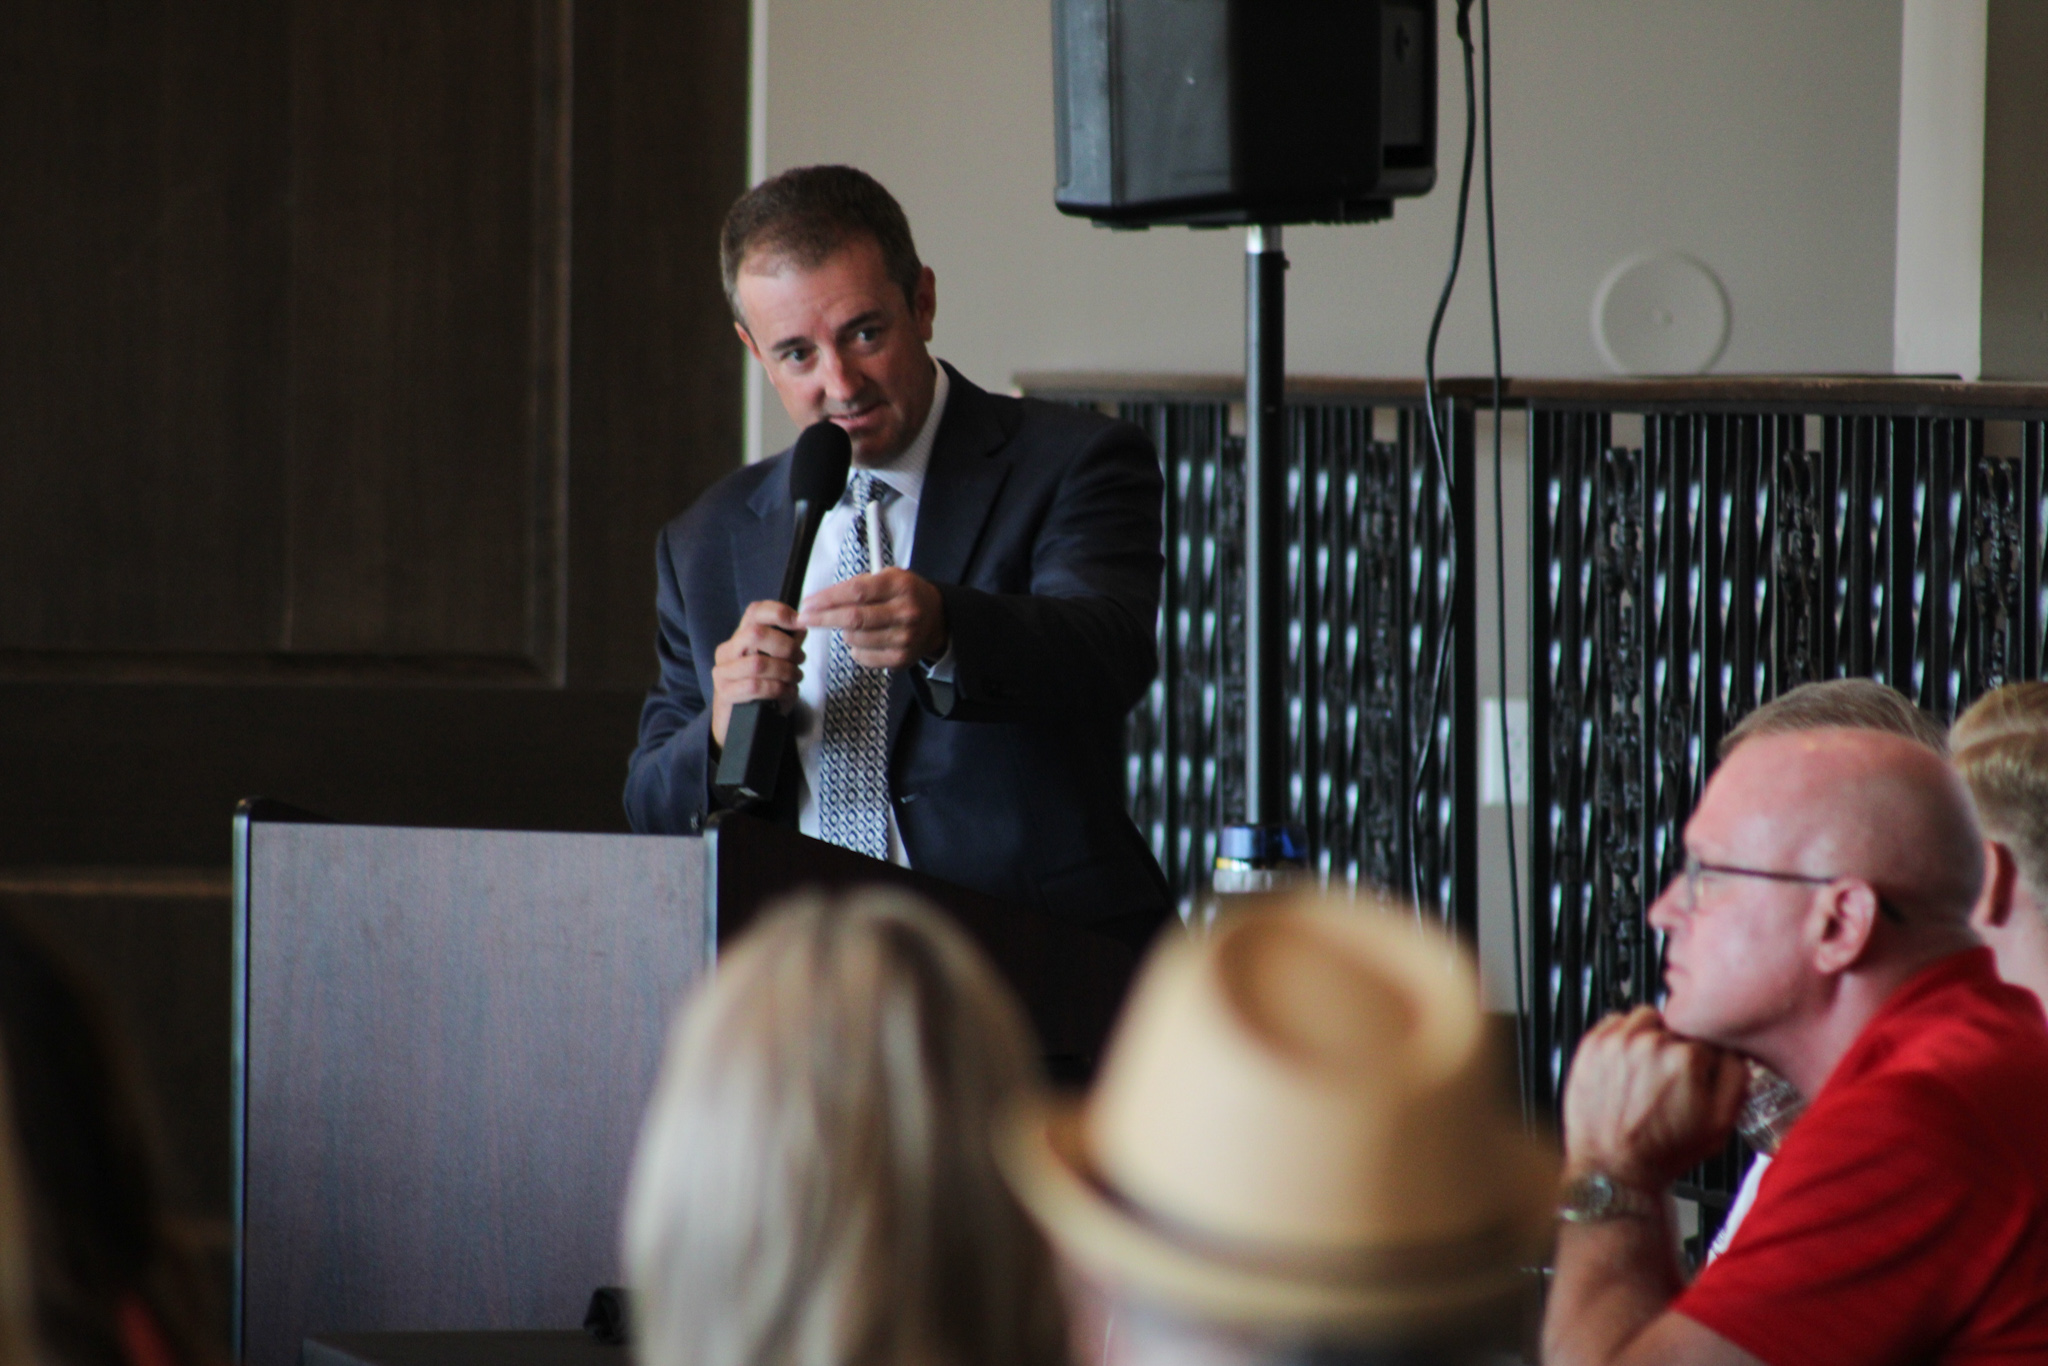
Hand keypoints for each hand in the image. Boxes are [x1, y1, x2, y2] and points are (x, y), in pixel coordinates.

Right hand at [711, 600, 805, 747]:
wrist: (740, 725)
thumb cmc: (763, 690)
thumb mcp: (777, 663)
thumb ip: (788, 644)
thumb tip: (802, 625)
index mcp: (740, 637)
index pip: (754, 611)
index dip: (779, 612)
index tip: (799, 622)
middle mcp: (727, 651)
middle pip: (755, 634)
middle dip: (785, 646)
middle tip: (800, 659)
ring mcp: (723, 673)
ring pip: (758, 663)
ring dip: (785, 671)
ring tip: (795, 678)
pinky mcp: (725, 694)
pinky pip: (754, 687)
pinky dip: (777, 689)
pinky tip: (787, 693)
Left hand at [797, 568, 947, 668]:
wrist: (937, 619)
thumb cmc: (904, 595)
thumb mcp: (889, 577)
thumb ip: (859, 585)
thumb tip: (821, 600)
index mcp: (900, 586)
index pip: (856, 592)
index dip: (828, 598)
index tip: (808, 603)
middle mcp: (905, 612)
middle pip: (854, 618)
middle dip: (823, 619)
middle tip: (804, 619)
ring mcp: (905, 638)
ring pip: (855, 639)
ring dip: (844, 632)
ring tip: (851, 625)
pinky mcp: (901, 659)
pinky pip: (863, 657)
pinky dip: (855, 649)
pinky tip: (862, 640)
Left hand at [1562, 1006, 1745, 1191]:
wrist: (1613, 1166)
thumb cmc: (1664, 1151)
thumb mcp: (1721, 1124)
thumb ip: (1737, 1078)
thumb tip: (1735, 1049)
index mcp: (1686, 1059)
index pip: (1709, 1038)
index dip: (1706, 1059)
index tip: (1697, 1076)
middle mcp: (1651, 1043)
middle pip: (1678, 1027)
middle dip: (1678, 1048)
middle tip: (1670, 1078)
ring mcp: (1617, 1041)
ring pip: (1647, 1019)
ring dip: (1652, 1036)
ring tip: (1648, 1069)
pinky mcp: (1592, 1044)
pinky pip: (1615, 1022)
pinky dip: (1623, 1036)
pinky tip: (1626, 1065)